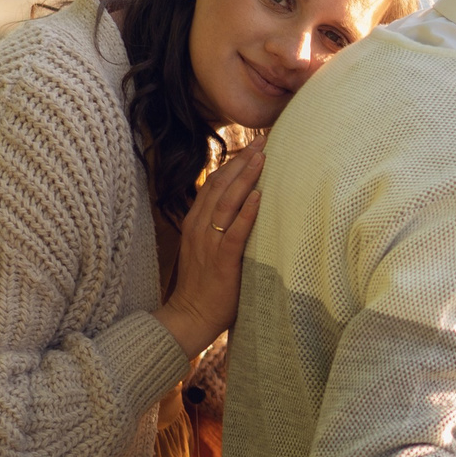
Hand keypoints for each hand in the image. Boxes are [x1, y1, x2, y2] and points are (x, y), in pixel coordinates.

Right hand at [155, 145, 263, 358]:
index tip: (254, 145)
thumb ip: (221, 226)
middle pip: (220, 185)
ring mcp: (208, 243)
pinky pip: (233, 233)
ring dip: (245, 178)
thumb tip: (244, 206)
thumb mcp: (210, 247)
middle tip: (265, 140)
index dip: (234, 162)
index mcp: (196, 222)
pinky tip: (258, 197)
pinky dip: (246, 214)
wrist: (190, 315)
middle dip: (243, 161)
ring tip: (263, 157)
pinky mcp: (221, 261)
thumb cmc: (207, 282)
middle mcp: (200, 227)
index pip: (214, 183)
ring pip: (226, 203)